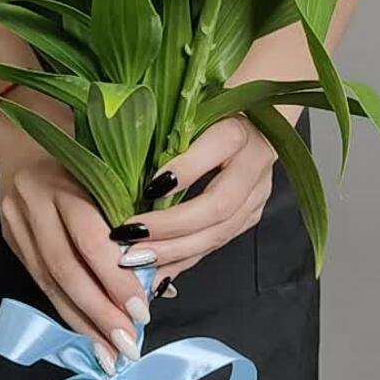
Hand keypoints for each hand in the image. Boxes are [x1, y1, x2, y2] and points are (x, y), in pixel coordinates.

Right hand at [0, 98, 150, 375]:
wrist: (21, 138)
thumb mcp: (104, 165)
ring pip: (48, 281)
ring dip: (80, 322)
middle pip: (64, 267)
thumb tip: (161, 270)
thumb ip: (125, 208)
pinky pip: (39, 281)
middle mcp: (33, 203)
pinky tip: (85, 336)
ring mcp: (16, 223)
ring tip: (109, 355)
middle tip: (128, 344)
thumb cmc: (80, 148)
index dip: (115, 277)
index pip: (89, 236)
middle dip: (98, 311)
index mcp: (63, 180)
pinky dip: (65, 311)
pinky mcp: (10, 238)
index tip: (144, 309)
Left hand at [120, 116, 276, 293]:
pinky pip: (217, 243)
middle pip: (217, 205)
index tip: (147, 188)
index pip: (216, 148)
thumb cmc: (209, 106)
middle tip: (130, 240)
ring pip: (220, 232)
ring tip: (138, 262)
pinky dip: (185, 260)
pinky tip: (157, 272)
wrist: (256, 115)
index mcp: (237, 128)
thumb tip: (123, 151)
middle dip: (171, 228)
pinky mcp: (252, 213)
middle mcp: (254, 162)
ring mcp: (257, 192)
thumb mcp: (189, 108)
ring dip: (175, 251)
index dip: (184, 171)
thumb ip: (168, 128)